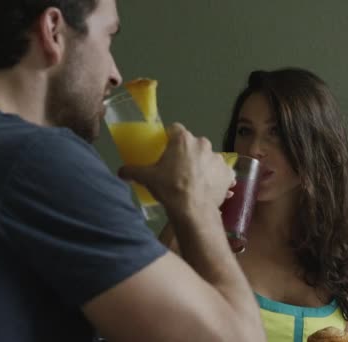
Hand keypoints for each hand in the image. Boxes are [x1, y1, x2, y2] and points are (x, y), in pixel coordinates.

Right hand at [119, 123, 234, 212]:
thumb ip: (132, 171)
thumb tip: (120, 172)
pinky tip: (208, 188)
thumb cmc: (169, 188)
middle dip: (187, 153)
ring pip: (207, 158)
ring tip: (194, 181)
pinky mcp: (228, 173)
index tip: (166, 149)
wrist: (193, 210)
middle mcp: (203, 144)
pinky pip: (221, 172)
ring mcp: (218, 158)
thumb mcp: (147, 178)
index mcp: (183, 139)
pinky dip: (215, 178)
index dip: (170, 138)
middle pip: (192, 144)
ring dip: (202, 165)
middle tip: (178, 169)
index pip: (175, 129)